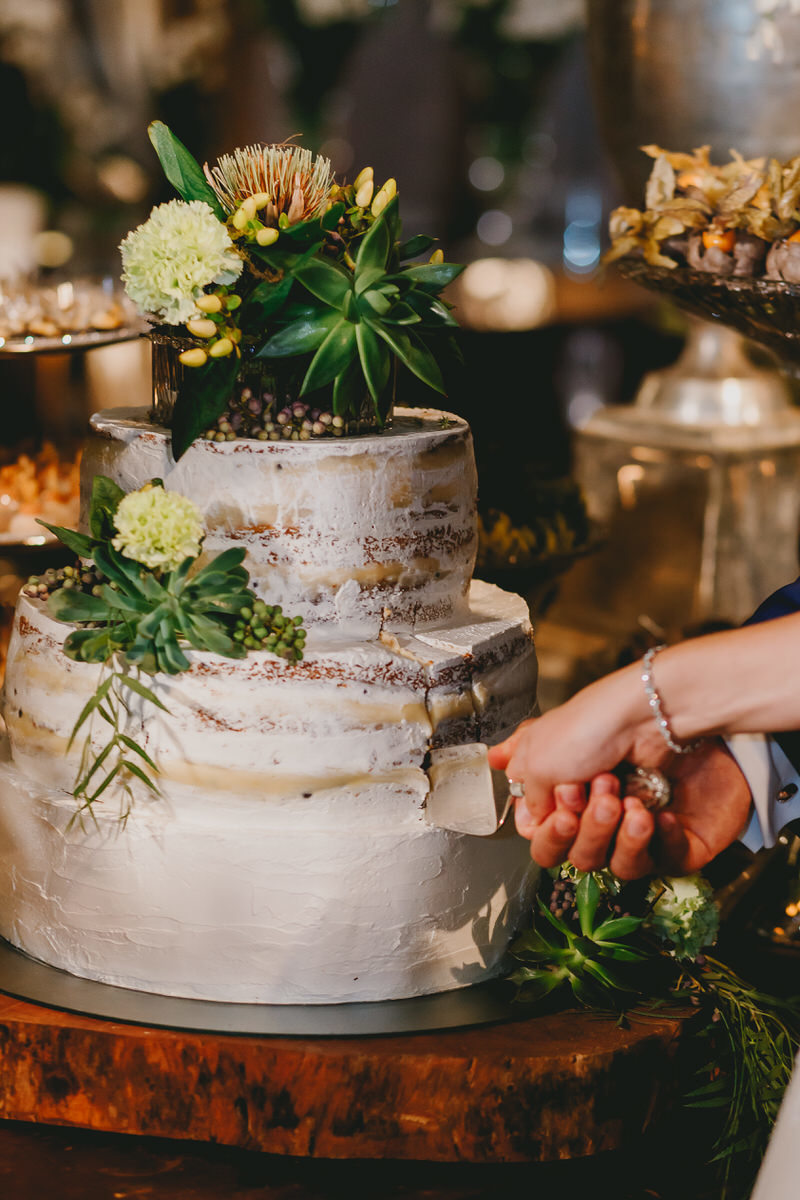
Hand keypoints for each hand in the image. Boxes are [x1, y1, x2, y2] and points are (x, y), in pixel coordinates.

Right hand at [488, 661, 666, 864]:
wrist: (645, 718)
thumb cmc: (589, 728)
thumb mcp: (536, 759)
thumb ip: (527, 799)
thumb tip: (533, 819)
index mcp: (546, 784)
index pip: (536, 830)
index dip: (546, 829)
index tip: (560, 814)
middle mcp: (579, 801)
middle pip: (568, 848)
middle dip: (580, 824)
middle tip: (585, 792)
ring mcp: (614, 815)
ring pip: (600, 858)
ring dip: (605, 828)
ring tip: (617, 795)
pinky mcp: (647, 829)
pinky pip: (639, 859)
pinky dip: (638, 839)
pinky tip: (644, 812)